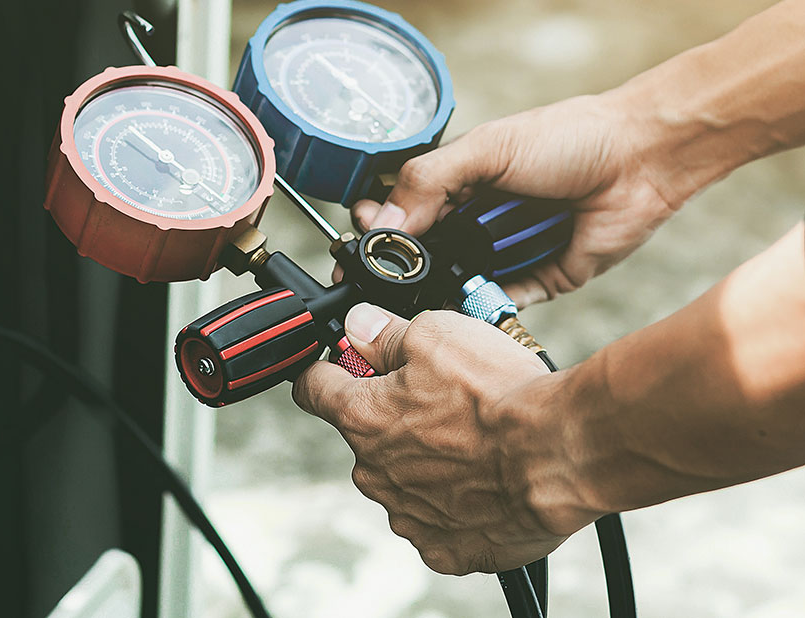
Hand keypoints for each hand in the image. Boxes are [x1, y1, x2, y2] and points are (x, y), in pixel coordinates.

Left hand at [292, 303, 600, 574]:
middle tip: (443, 400)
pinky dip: (456, 505)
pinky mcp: (446, 549)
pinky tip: (486, 483)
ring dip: (427, 462)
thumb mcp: (436, 333)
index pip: (313, 389)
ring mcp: (408, 515)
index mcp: (361, 417)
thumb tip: (358, 324)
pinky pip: (439, 523)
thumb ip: (385, 332)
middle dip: (394, 417)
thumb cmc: (500, 394)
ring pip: (403, 480)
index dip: (327, 370)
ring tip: (476, 442)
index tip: (340, 365)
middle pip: (366, 436)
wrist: (561, 453)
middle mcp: (374, 472)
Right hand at [352, 93, 686, 305]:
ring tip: (419, 294)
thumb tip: (382, 219)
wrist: (642, 158)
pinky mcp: (536, 280)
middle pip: (422, 254)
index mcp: (457, 183)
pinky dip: (479, 307)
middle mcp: (475, 220)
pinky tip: (462, 307)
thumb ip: (430, 179)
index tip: (357, 242)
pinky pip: (497, 303)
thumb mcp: (488, 147)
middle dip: (401, 267)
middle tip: (381, 276)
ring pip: (454, 283)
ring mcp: (504, 253)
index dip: (376, 227)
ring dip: (437, 291)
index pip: (400, 210)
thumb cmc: (569, 138)